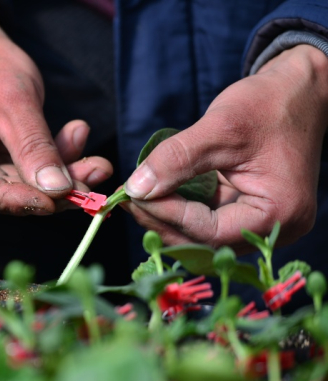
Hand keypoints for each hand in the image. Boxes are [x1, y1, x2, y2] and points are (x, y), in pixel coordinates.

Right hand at [0, 0, 112, 214]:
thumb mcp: (15, 97)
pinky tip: (74, 147)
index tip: (59, 198)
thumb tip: (58, 191)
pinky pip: (13, 180)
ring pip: (8, 190)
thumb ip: (34, 146)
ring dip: (54, 179)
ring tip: (93, 161)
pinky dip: (45, 169)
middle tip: (93, 174)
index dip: (15, 200)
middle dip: (46, 189)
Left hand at [122, 45, 327, 250]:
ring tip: (137, 198)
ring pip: (203, 237)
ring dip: (168, 221)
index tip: (135, 196)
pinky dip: (181, 212)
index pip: (209, 231)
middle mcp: (276, 228)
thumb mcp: (220, 127)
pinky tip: (156, 195)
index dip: (168, 215)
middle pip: (205, 242)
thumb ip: (176, 159)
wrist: (299, 91)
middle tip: (128, 201)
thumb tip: (135, 188)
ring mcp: (264, 224)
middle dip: (162, 223)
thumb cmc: (269, 104)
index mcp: (279, 212)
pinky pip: (209, 223)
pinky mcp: (249, 213)